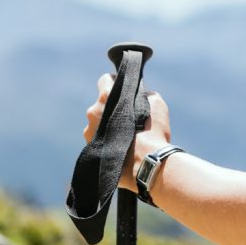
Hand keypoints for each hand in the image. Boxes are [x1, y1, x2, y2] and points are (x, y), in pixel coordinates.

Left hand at [83, 73, 172, 192]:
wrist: (146, 164)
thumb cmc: (152, 131)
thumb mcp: (156, 103)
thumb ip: (144, 95)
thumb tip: (142, 95)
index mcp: (107, 97)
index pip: (104, 79)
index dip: (114, 82)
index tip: (122, 88)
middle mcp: (93, 113)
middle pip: (101, 104)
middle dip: (112, 108)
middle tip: (128, 117)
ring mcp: (89, 133)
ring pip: (98, 123)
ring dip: (109, 126)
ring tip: (125, 136)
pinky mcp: (90, 150)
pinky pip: (98, 139)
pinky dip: (108, 141)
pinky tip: (121, 147)